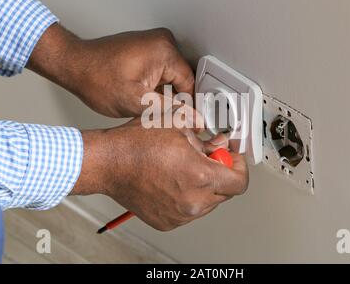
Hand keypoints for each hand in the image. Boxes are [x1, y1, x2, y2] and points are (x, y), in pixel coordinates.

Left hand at [27, 24, 193, 117]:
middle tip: (162, 116)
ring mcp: (155, 42)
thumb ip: (170, 111)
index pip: (191, 84)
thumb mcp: (137, 103)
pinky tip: (144, 96)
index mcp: (164, 51)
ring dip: (166, 94)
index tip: (187, 122)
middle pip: (183, 79)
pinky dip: (157, 86)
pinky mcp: (147, 47)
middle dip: (176, 100)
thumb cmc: (96, 78)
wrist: (74, 65)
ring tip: (148, 106)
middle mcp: (163, 42)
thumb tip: (194, 118)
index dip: (189, 107)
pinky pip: (162, 71)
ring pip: (172, 77)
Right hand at [73, 119, 248, 230]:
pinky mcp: (168, 221)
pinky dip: (188, 197)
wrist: (108, 164)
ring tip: (184, 168)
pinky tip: (173, 180)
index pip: (240, 181)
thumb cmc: (136, 144)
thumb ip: (207, 137)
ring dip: (205, 186)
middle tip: (207, 157)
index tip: (233, 158)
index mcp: (200, 176)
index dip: (240, 167)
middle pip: (226, 192)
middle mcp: (193, 201)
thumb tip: (220, 143)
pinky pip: (189, 210)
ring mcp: (180, 215)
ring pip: (208, 203)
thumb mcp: (178, 127)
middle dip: (222, 173)